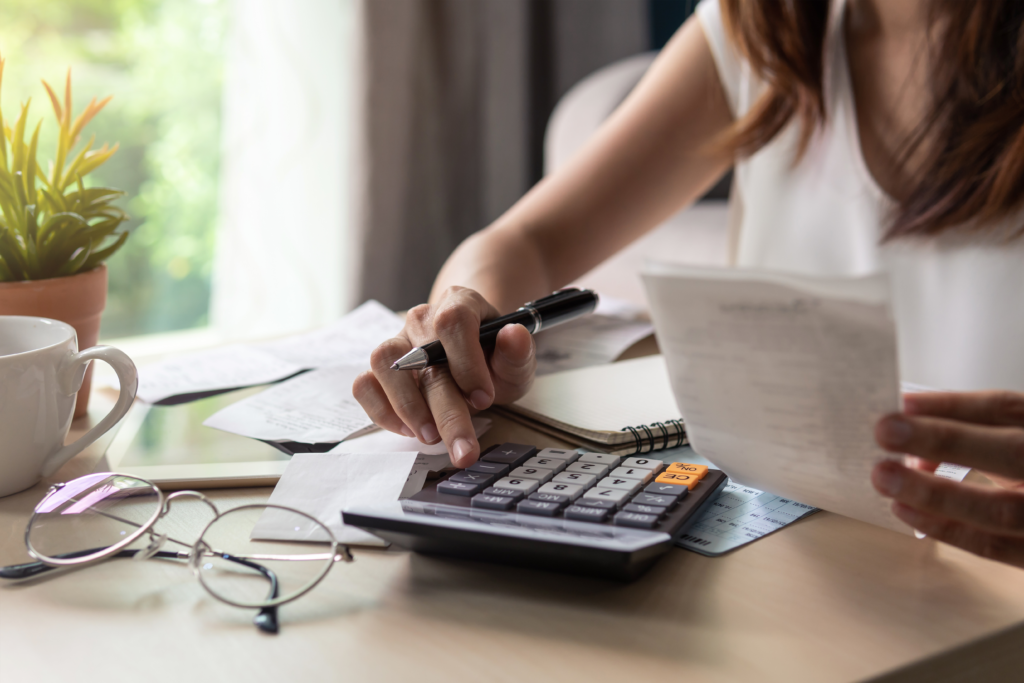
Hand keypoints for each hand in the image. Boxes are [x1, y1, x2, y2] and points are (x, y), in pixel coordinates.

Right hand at [353, 286, 536, 466]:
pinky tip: (409, 430)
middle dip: (446, 410)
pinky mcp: (379, 369)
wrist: (474, 363)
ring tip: (431, 436)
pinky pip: (365, 385)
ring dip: (407, 406)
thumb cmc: (493, 360)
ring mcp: (397, 342)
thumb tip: (513, 335)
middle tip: (464, 448)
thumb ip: (518, 352)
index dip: (467, 361)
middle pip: (423, 355)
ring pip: (384, 363)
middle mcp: (422, 319)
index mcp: (459, 304)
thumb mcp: (516, 360)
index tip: (484, 399)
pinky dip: (382, 411)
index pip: (453, 320)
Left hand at [872, 391, 1023, 566]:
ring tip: (885, 477)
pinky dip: (945, 528)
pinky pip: (993, 547)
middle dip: (944, 440)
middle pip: (1012, 452)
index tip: (902, 403)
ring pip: (1000, 508)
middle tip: (885, 432)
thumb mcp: (1011, 441)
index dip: (953, 405)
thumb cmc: (1023, 470)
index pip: (1007, 408)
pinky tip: (905, 510)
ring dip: (934, 493)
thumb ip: (973, 437)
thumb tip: (911, 447)